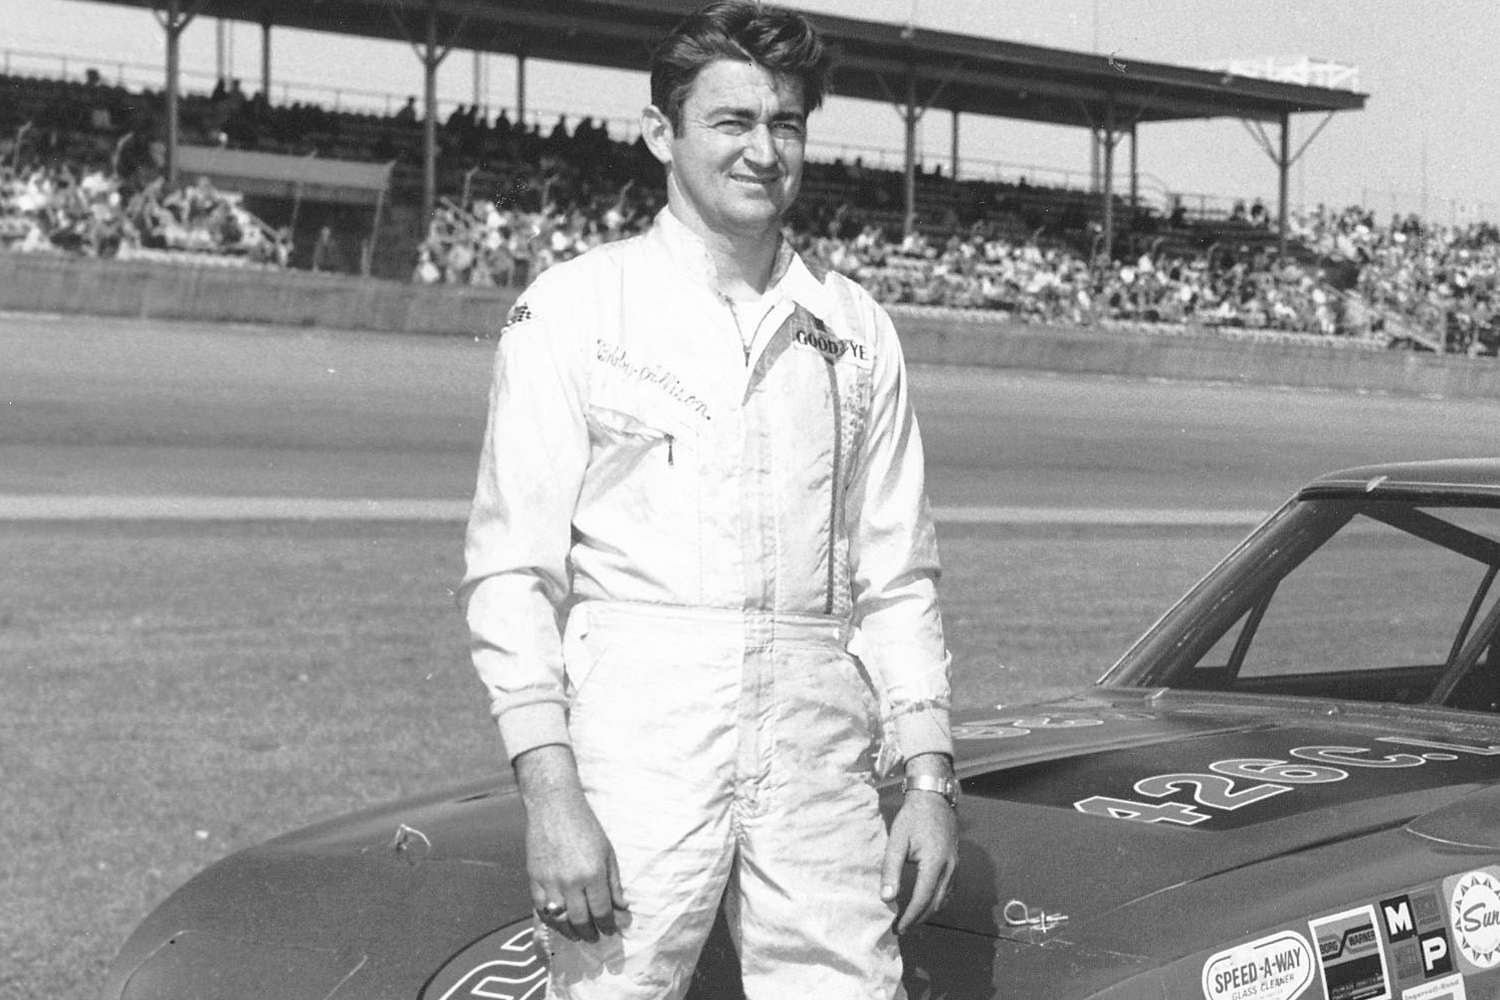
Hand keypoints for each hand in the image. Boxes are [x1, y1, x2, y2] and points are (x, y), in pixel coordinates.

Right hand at [514, 745, 626, 941]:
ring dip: (570, 932)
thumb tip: (622, 908)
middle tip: (595, 937)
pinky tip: (559, 922)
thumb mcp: (607, 853)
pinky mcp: (533, 878)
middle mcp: (571, 881)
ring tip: (578, 935)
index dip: (608, 925)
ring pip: (559, 919)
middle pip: (580, 920)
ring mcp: (549, 881)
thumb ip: (614, 883)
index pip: (601, 912)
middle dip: (590, 933)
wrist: (554, 807)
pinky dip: (551, 920)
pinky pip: (540, 908)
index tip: (611, 931)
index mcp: (593, 874)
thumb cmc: (585, 826)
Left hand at [880, 784, 957, 933]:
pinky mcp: (955, 862)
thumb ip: (891, 869)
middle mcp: (949, 867)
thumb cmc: (913, 817)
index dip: (910, 916)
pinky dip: (936, 901)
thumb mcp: (897, 841)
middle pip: (936, 903)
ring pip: (944, 898)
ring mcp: (955, 865)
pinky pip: (949, 889)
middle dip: (918, 918)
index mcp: (935, 863)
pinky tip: (924, 902)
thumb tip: (886, 897)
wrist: (933, 798)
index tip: (897, 928)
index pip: (922, 899)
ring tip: (910, 918)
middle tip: (901, 927)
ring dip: (928, 911)